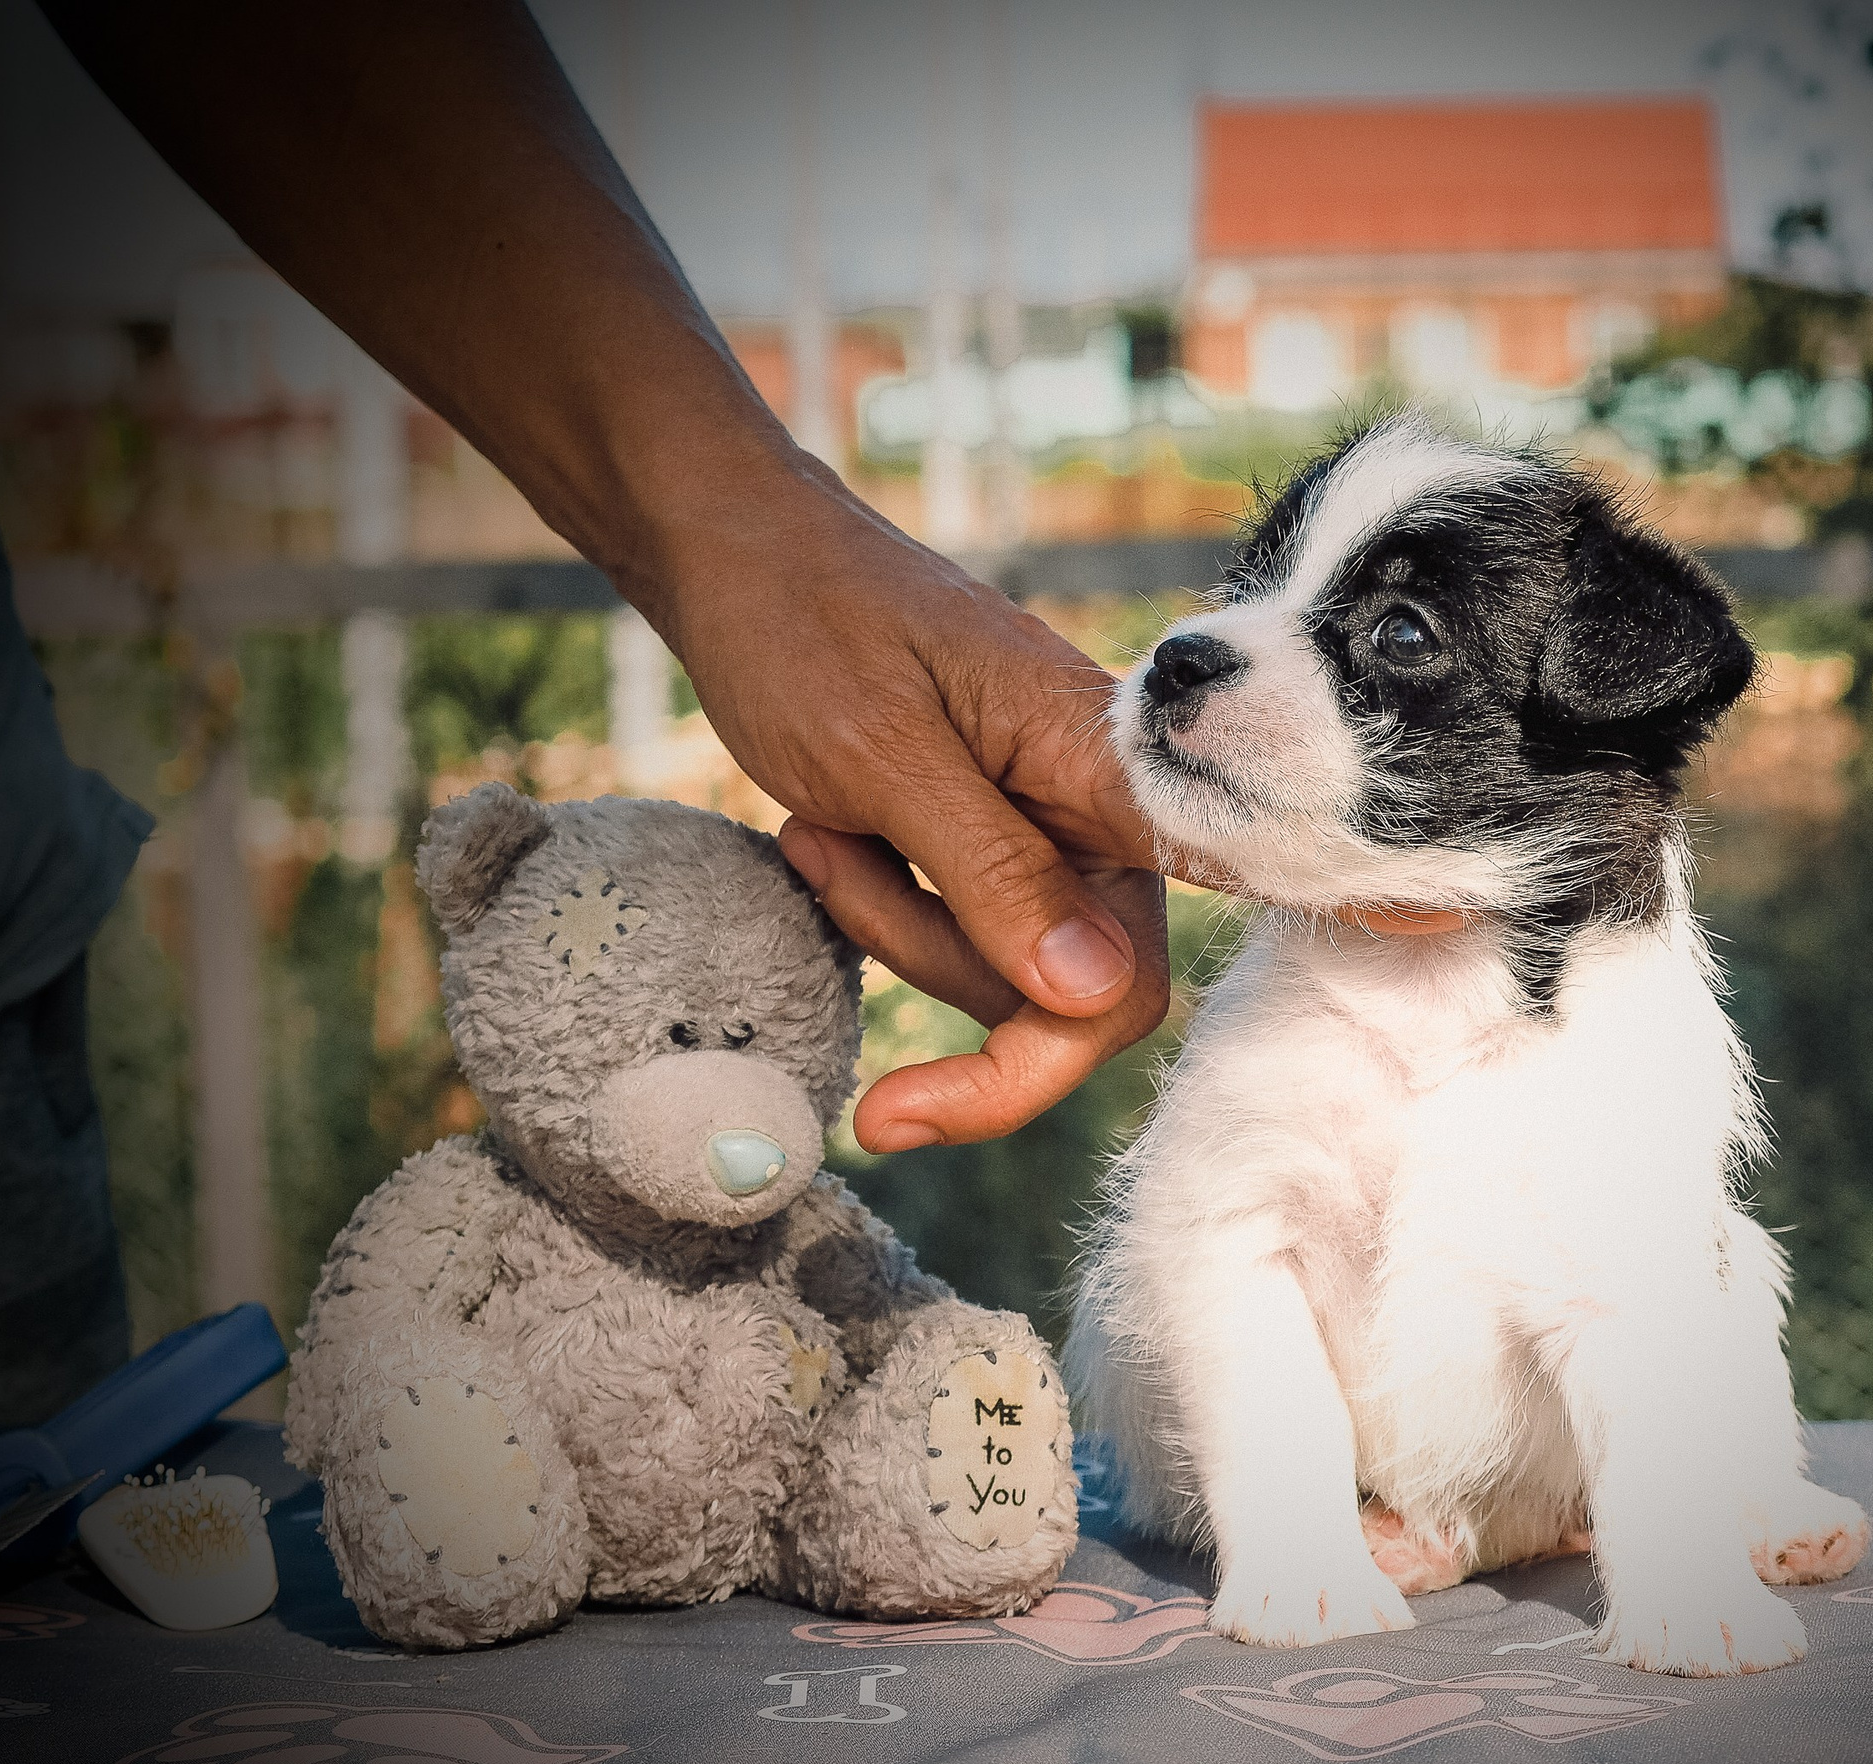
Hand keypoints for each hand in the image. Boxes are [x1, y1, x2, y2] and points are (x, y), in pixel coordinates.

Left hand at [654, 459, 1169, 1151]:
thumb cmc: (805, 620)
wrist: (736, 547)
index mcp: (1102, 767)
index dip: (1061, 1046)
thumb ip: (993, 874)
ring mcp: (1049, 824)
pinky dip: (885, 908)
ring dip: (895, 932)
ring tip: (815, 829)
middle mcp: (1098, 806)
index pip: (1136, 958)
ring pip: (1007, 968)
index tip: (920, 1109)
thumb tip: (1096, 998)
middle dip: (944, 991)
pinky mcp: (995, 835)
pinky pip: (963, 931)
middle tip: (831, 946)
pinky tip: (824, 830)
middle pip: (1075, 989)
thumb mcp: (880, 754)